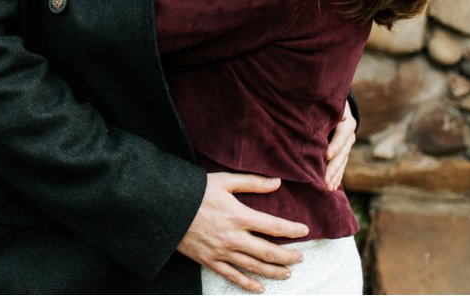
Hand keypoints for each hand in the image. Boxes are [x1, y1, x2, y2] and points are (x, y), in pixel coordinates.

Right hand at [177, 173, 308, 291]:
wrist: (165, 207)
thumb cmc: (194, 191)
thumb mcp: (223, 181)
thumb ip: (252, 182)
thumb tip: (277, 182)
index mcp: (239, 215)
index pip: (274, 226)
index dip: (292, 230)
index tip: (304, 230)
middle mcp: (233, 237)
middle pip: (268, 252)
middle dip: (288, 257)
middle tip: (300, 257)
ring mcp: (222, 251)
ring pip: (254, 267)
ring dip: (274, 272)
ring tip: (287, 273)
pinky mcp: (210, 260)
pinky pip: (232, 276)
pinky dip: (248, 284)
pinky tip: (260, 288)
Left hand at [324, 101, 356, 190]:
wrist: (331, 106)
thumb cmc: (324, 103)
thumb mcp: (327, 106)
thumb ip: (325, 111)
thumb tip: (326, 114)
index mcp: (346, 123)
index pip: (342, 136)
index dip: (335, 145)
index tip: (326, 155)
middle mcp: (349, 136)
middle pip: (342, 154)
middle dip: (333, 167)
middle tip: (325, 180)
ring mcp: (347, 146)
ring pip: (342, 163)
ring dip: (335, 176)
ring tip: (327, 188)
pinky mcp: (343, 152)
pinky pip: (341, 166)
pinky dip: (336, 177)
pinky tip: (332, 187)